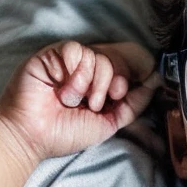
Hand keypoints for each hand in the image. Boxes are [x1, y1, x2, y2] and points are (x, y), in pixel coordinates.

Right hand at [0, 40, 159, 164]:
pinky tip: (61, 88)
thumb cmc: (64, 132)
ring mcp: (69, 61)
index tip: (118, 96)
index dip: (128, 77)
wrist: (31, 136)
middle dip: (110, 84)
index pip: (127, 65)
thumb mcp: (109, 122)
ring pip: (98, 56)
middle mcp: (86, 69)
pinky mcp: (52, 55)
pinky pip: (76, 50)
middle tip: (94, 103)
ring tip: (70, 101)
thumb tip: (155, 81)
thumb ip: (133, 104)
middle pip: (116, 59)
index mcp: (101, 83)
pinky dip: (73, 73)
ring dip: (88, 85)